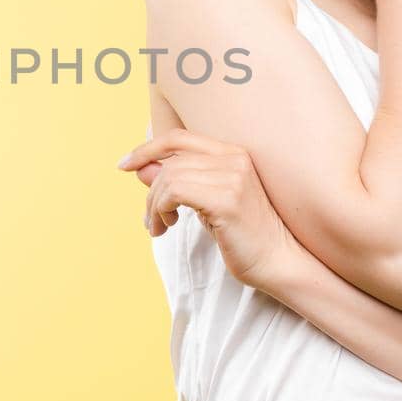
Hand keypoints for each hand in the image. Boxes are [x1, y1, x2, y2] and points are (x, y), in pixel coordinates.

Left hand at [117, 128, 304, 290]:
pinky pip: (174, 193)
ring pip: (168, 178)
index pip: (179, 137)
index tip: (124, 165)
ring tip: (159, 227)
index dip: (147, 148)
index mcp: (232, 153)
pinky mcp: (226, 200)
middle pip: (170, 161)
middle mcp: (234, 158)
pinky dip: (160, 210)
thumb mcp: (204, 203)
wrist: (277, 262)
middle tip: (151, 220)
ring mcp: (232, 177)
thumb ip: (177, 182)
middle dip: (151, 192)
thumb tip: (141, 168)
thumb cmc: (242, 236)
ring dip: (154, 206)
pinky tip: (166, 227)